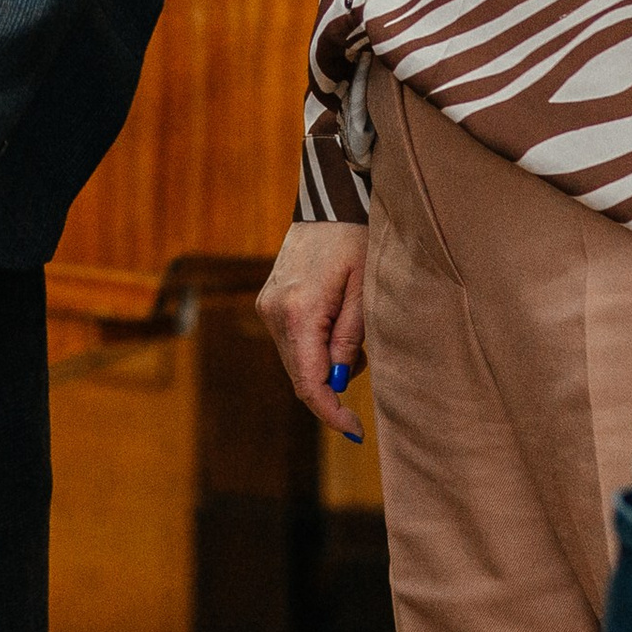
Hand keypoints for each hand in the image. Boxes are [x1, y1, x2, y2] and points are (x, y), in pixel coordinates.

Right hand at [256, 220, 369, 440]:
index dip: (330, 412)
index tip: (355, 430)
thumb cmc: (355, 240)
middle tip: (365, 370)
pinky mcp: (268, 301)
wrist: (329, 202)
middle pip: (299, 376)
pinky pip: (291, 341)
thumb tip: (338, 378)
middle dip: (332, 387)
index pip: (308, 382)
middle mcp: (274, 313)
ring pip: (295, 360)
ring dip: (324, 364)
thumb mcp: (364, 290)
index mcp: (299, 312)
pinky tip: (336, 324)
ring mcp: (267, 306)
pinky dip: (314, 347)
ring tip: (354, 333)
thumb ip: (350, 337)